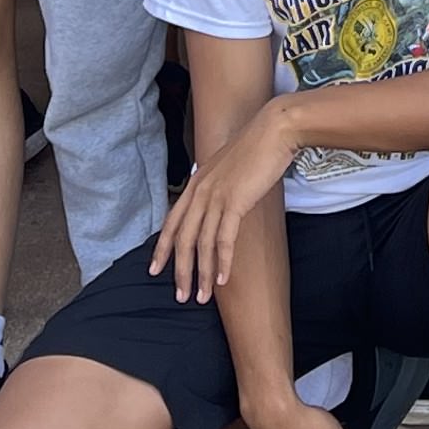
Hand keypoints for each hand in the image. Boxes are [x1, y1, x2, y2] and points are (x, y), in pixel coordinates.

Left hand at [149, 102, 287, 307]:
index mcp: (195, 184)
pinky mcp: (234, 202)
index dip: (161, 249)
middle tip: (180, 296)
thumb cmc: (256, 148)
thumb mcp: (227, 169)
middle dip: (180, 272)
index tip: (155, 270)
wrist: (274, 131)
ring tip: (202, 297)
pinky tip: (222, 280)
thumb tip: (217, 204)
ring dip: (202, 274)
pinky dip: (222, 263)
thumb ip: (218, 187)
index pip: (171, 223)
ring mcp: (215, 197)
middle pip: (183, 240)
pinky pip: (224, 240)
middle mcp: (199, 192)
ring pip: (202, 245)